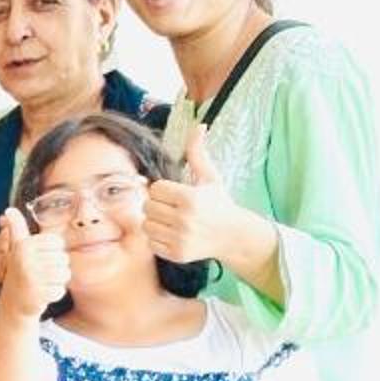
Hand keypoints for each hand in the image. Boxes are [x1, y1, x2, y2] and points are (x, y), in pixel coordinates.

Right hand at [0, 207, 69, 319]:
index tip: (40, 258)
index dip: (53, 252)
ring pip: (65, 274)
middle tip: (41, 274)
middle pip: (63, 259)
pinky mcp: (38, 294)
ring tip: (44, 283)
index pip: (57, 243)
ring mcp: (32, 278)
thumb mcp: (17, 248)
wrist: (13, 303)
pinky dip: (55, 294)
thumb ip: (16, 228)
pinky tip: (43, 294)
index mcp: (24, 246)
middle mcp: (26, 259)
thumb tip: (9, 210)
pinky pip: (61, 290)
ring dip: (57, 281)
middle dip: (56, 268)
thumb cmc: (20, 272)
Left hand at [142, 140, 243, 265]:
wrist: (233, 236)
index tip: (174, 193)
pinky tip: (173, 233)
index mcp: (190, 198)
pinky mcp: (177, 254)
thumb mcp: (210, 177)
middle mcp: (184, 220)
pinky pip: (151, 243)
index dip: (163, 190)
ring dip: (155, 221)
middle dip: (157, 205)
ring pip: (146, 225)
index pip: (155, 189)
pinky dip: (158, 238)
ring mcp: (180, 239)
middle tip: (171, 207)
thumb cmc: (219, 204)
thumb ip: (198, 153)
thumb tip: (199, 126)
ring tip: (171, 220)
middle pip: (147, 207)